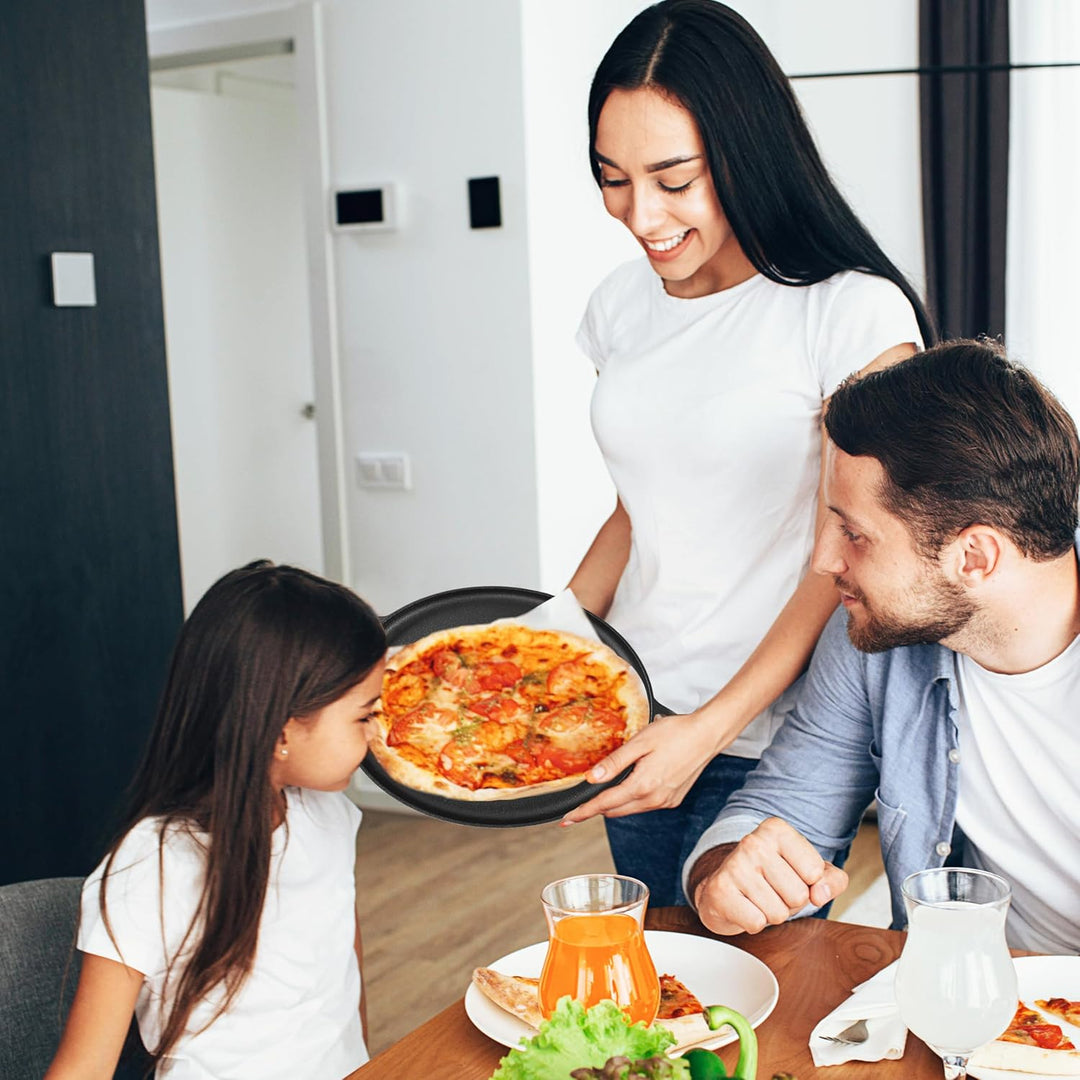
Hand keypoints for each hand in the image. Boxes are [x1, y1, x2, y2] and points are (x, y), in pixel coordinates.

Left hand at [560, 711, 720, 823]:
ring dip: (615, 803)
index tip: (567, 820)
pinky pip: (644, 805)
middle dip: (596, 808)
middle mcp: (654, 799)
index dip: (583, 812)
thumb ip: (615, 762)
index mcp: (643, 786)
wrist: (707, 735)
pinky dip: (632, 799)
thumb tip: (593, 778)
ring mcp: (665, 802)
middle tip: (580, 805)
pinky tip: (631, 784)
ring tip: (605, 788)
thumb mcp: (640, 742)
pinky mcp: (673, 800)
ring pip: (630, 809)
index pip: (604, 804)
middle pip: (615, 811)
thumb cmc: (675, 733)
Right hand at [692, 817, 847, 934]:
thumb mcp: (810, 872)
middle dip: (790, 902)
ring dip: (772, 913)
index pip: (815, 872)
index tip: (791, 876)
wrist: (726, 887)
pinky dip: (754, 923)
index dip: (809, 883)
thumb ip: (832, 880)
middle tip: (772, 891)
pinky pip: (757, 923)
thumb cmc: (773, 878)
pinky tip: (744, 907)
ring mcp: (734, 865)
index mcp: (776, 830)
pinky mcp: (719, 890)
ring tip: (758, 899)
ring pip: (778, 913)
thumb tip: (820, 895)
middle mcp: (753, 842)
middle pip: (799, 895)